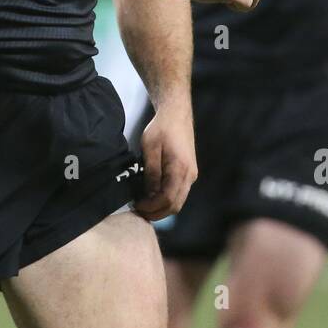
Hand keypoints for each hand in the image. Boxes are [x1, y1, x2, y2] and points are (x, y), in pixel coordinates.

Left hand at [133, 102, 197, 221]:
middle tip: (138, 211)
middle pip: (175, 205)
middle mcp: (190, 175)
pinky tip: (152, 196)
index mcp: (181, 169)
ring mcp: (191, 175)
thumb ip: (151, 174)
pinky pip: (178, 193)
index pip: (168, 199)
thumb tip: (148, 196)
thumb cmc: (161, 129)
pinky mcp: (188, 173)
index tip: (136, 205)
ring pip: (178, 201)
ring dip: (161, 208)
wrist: (176, 114)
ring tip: (143, 205)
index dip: (151, 207)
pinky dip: (166, 200)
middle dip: (156, 212)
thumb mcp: (150, 150)